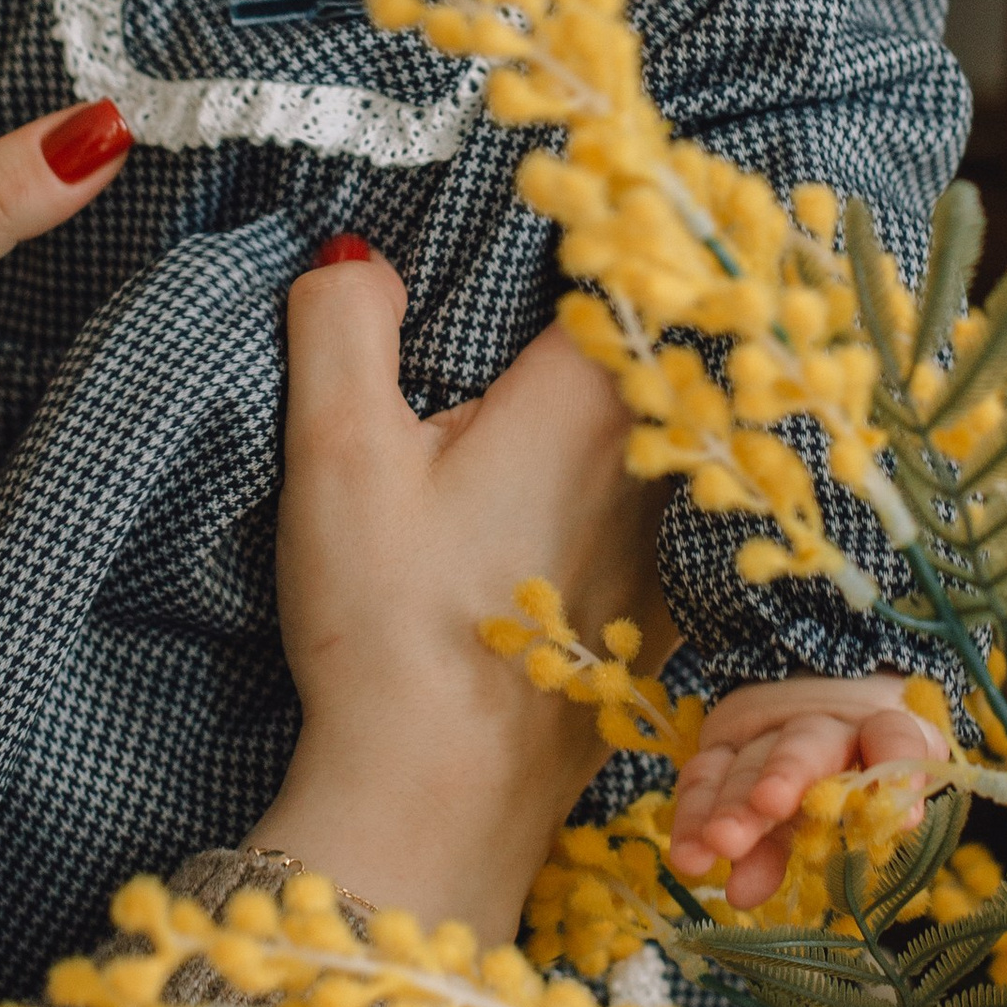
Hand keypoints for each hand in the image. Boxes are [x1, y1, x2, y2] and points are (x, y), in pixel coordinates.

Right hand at [247, 248, 668, 941]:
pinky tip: (537, 535)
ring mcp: (669, 551)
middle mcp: (658, 462)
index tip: (552, 203)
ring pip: (646, 444)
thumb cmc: (389, 623)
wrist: (435, 803)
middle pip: (638, 353)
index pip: (616, 266)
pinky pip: (646, 530)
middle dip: (586, 326)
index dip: (583, 227)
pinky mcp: (659, 625)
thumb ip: (342, 322)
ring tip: (518, 429)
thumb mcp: (337, 451)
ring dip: (600, 423)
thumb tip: (361, 256)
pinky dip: (604, 511)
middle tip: (513, 315)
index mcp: (590, 396)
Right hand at [669, 676, 945, 906]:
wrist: (818, 722)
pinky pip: (705, 776)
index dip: (895, 762)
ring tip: (716, 846)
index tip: (904, 816)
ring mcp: (767, 736)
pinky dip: (693, 815)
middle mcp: (821, 727)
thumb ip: (878, 816)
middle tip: (769, 805)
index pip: (891, 733)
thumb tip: (892, 829)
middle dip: (785, 774)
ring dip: (730, 804)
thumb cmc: (862, 773)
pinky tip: (688, 855)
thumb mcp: (883, 796)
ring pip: (749, 761)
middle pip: (806, 745)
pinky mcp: (725, 749)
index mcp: (876, 731)